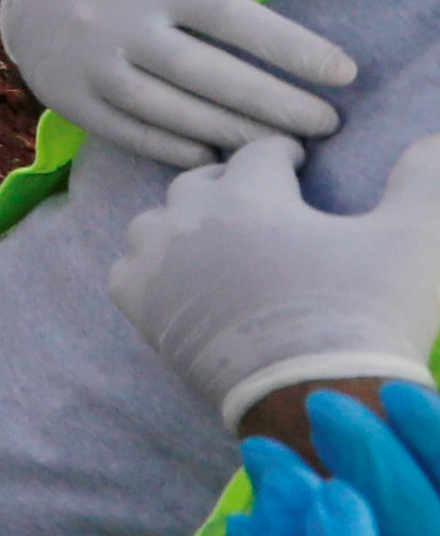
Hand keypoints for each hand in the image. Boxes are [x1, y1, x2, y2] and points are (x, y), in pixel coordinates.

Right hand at [9, 0, 376, 164]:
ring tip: (286, 147)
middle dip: (271, 102)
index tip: (344, 74)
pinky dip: (178, 148)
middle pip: (203, 71)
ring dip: (233, 132)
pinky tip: (222, 155)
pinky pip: (132, 133)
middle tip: (327, 125)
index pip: (229, 17)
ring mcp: (90, 63)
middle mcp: (117, 21)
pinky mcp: (71, 99)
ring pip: (169, 108)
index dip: (289, 47)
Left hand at [115, 131, 439, 426]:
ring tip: (210, 231)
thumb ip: (424, 182)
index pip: (258, 152)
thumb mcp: (415, 239)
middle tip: (252, 192)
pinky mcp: (145, 314)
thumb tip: (432, 139)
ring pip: (152, 223)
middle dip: (227, 181)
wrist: (317, 396)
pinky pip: (126, 273)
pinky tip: (174, 275)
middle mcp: (191, 223)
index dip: (281, 151)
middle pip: (197, 183)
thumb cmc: (369, 313)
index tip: (295, 159)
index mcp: (250, 196)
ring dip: (180, 220)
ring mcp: (160, 269)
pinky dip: (147, 268)